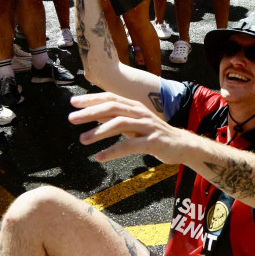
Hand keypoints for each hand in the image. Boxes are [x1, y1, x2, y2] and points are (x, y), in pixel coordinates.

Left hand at [69, 92, 185, 162]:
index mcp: (135, 107)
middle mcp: (140, 113)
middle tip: (72, 118)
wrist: (183, 145)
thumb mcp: (134, 124)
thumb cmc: (155, 135)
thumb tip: (94, 114)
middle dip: (90, 112)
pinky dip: (113, 151)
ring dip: (99, 131)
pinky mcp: (153, 142)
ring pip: (120, 123)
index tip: (73, 103)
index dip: (92, 99)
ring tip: (83, 139)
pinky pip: (130, 145)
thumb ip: (117, 118)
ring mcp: (147, 126)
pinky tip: (100, 157)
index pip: (111, 98)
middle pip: (113, 107)